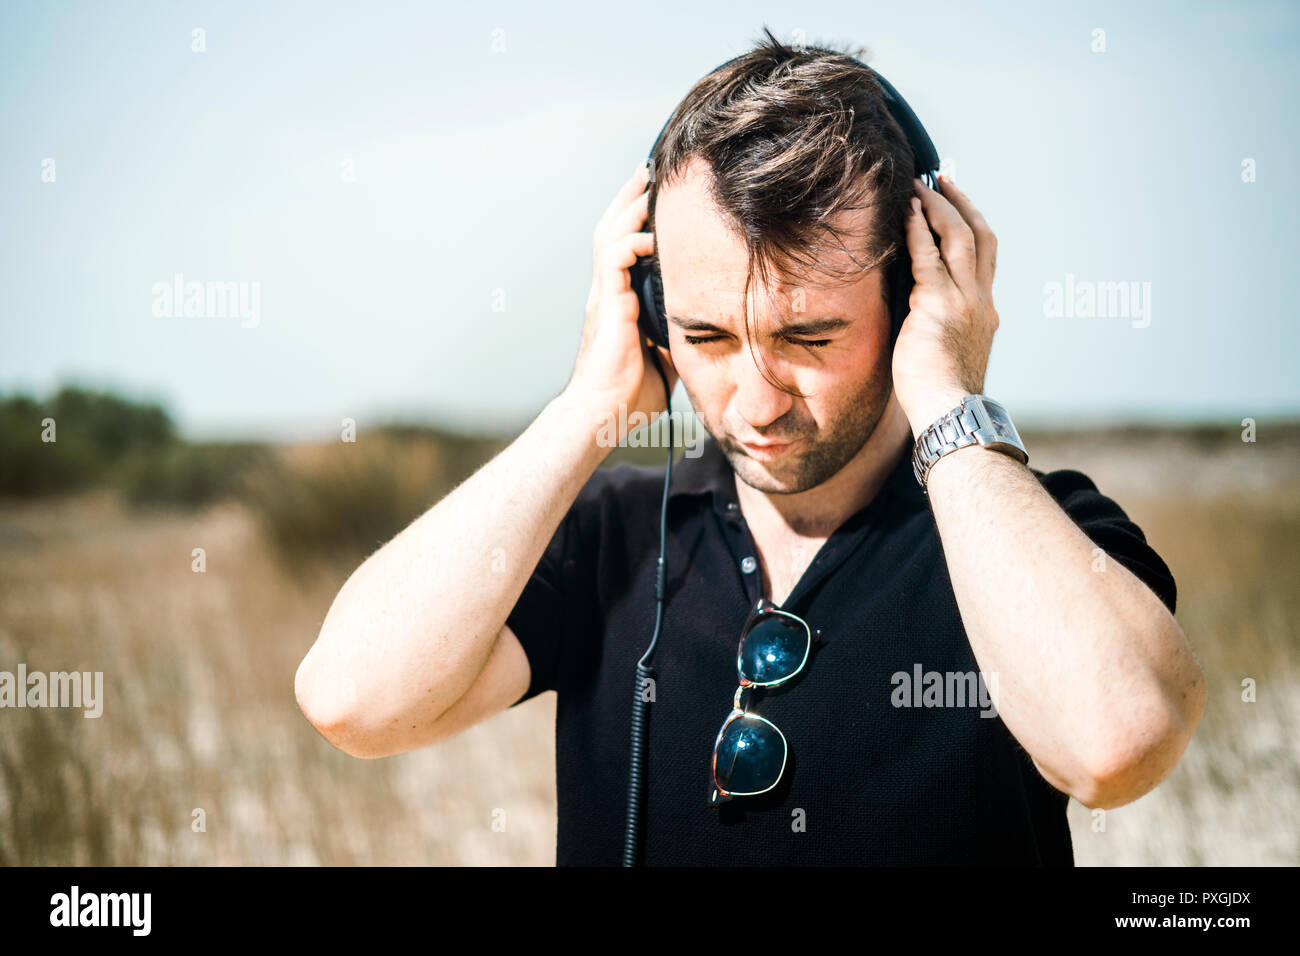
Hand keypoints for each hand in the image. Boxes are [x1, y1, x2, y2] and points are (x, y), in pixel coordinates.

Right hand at [564, 162, 678, 424]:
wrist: (604, 415)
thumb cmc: (630, 396)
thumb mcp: (665, 358)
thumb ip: (677, 335)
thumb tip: (705, 329)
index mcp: (619, 300)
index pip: (625, 247)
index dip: (638, 219)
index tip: (658, 196)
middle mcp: (608, 291)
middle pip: (613, 228)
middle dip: (631, 197)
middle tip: (651, 169)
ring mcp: (605, 296)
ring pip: (610, 235)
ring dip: (630, 207)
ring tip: (650, 183)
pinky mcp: (608, 304)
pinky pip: (615, 258)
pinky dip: (632, 240)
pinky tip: (651, 233)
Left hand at [891, 173, 999, 437]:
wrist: (950, 413)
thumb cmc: (941, 396)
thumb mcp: (949, 353)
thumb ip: (941, 327)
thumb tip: (917, 316)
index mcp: (986, 312)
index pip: (984, 258)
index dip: (972, 227)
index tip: (956, 206)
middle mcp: (981, 300)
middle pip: (979, 236)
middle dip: (960, 203)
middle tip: (941, 179)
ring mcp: (964, 300)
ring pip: (958, 237)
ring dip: (938, 206)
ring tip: (919, 186)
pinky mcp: (938, 305)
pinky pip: (927, 257)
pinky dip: (916, 231)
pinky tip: (905, 213)